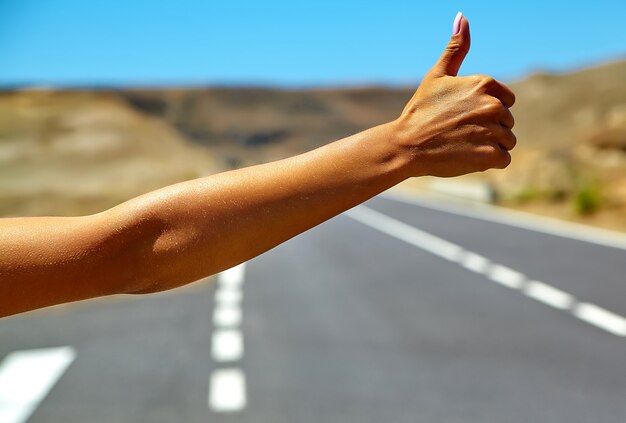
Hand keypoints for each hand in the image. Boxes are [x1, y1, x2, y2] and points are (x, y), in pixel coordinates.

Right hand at [394, 13, 515, 176]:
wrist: (406, 145)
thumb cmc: (420, 111)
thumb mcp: (436, 75)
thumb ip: (455, 48)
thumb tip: (462, 16)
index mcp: (484, 83)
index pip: (506, 101)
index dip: (486, 111)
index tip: (462, 116)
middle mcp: (492, 104)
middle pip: (506, 122)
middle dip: (488, 129)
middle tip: (459, 133)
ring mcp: (493, 130)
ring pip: (507, 141)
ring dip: (489, 146)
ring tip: (462, 145)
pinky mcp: (490, 155)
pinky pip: (503, 159)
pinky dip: (488, 161)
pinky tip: (467, 157)